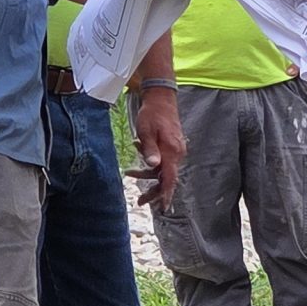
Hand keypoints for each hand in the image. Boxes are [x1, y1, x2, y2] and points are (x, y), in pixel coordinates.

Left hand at [130, 85, 185, 209]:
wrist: (162, 97)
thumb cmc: (152, 113)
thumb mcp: (146, 131)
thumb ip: (150, 149)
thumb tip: (153, 166)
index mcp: (171, 151)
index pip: (170, 178)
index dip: (166, 194)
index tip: (163, 208)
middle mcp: (177, 152)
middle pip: (167, 178)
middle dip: (154, 191)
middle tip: (140, 201)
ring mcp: (176, 149)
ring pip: (163, 170)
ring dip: (147, 174)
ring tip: (129, 172)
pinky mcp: (172, 146)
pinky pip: (163, 160)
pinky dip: (151, 161)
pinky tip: (138, 149)